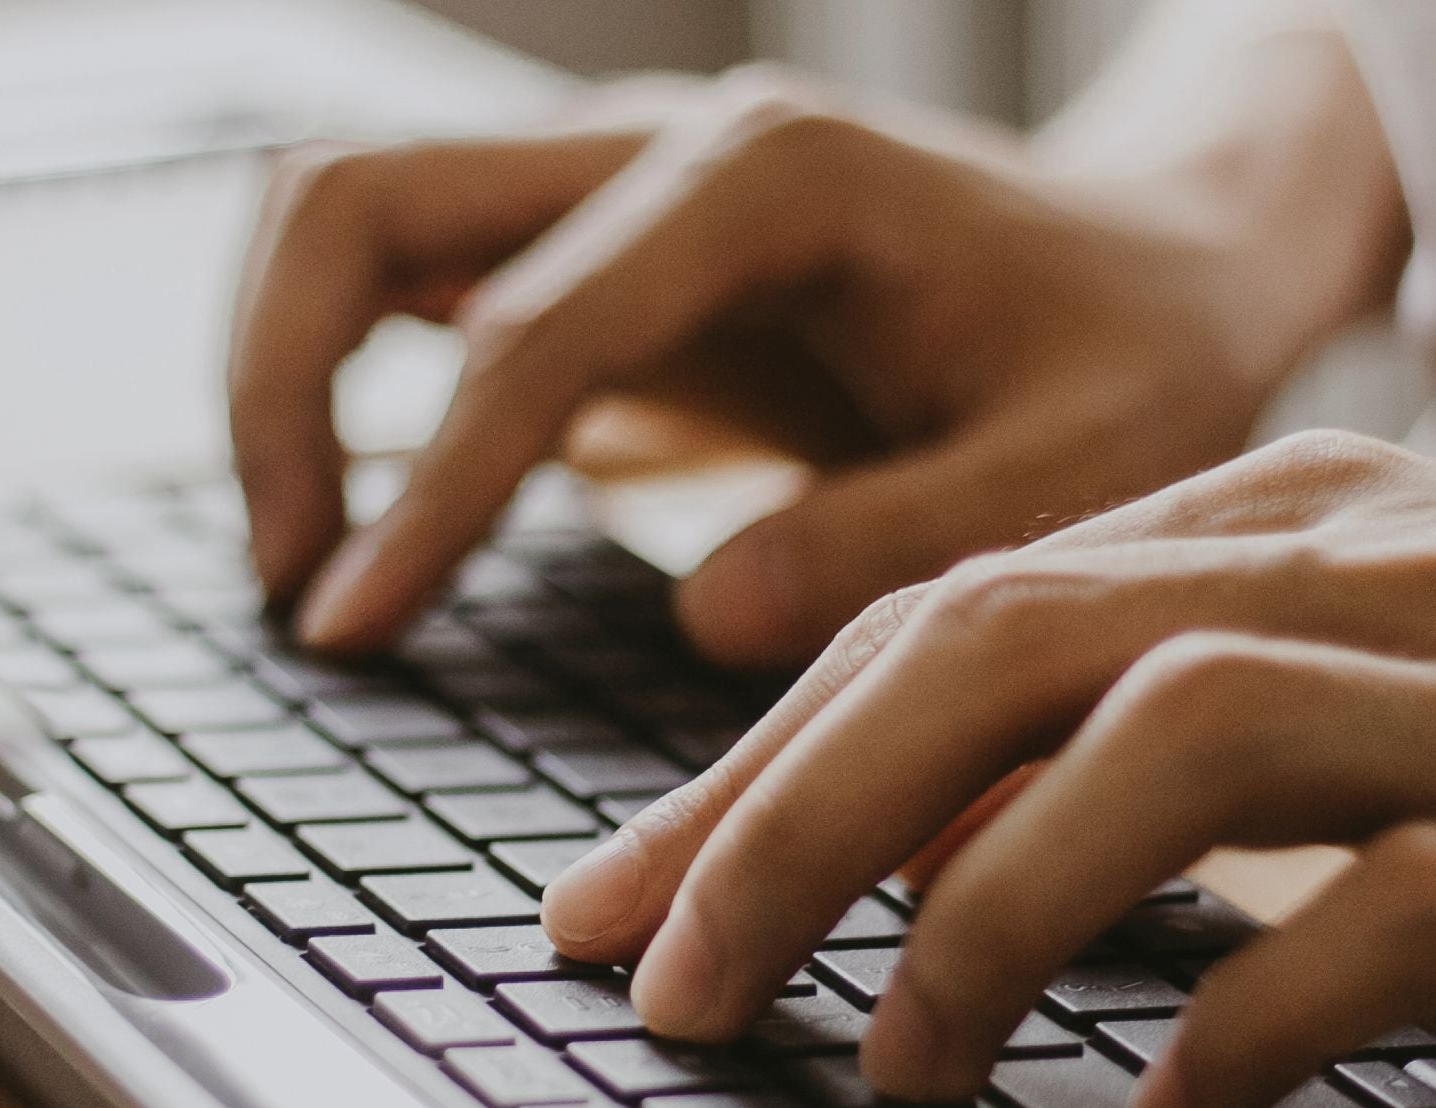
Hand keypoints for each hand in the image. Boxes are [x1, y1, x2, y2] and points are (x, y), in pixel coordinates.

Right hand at [228, 68, 1268, 664]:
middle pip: (355, 193)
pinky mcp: (592, 240)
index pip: (527, 331)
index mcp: (768, 181)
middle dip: (277, 386)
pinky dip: (337, 372)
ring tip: (307, 564)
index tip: (353, 631)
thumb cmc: (1128, 361)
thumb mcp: (1073, 466)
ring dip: (279, 368)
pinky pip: (405, 268)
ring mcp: (610, 178)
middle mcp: (658, 147)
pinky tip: (365, 519)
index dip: (425, 490)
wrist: (1158, 260)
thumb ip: (895, 535)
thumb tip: (699, 616)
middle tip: (300, 586)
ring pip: (346, 206)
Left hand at [540, 430, 1435, 1107]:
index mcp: (1291, 521)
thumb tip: (921, 855)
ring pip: (1171, 744)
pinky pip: (1398, 918)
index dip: (753, 757)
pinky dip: (1249, 1018)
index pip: (952, 610)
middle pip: (1006, 645)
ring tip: (894, 1062)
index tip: (611, 902)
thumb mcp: (1386, 679)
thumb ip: (1166, 726)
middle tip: (667, 985)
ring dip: (987, 911)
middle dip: (792, 817)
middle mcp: (1376, 573)